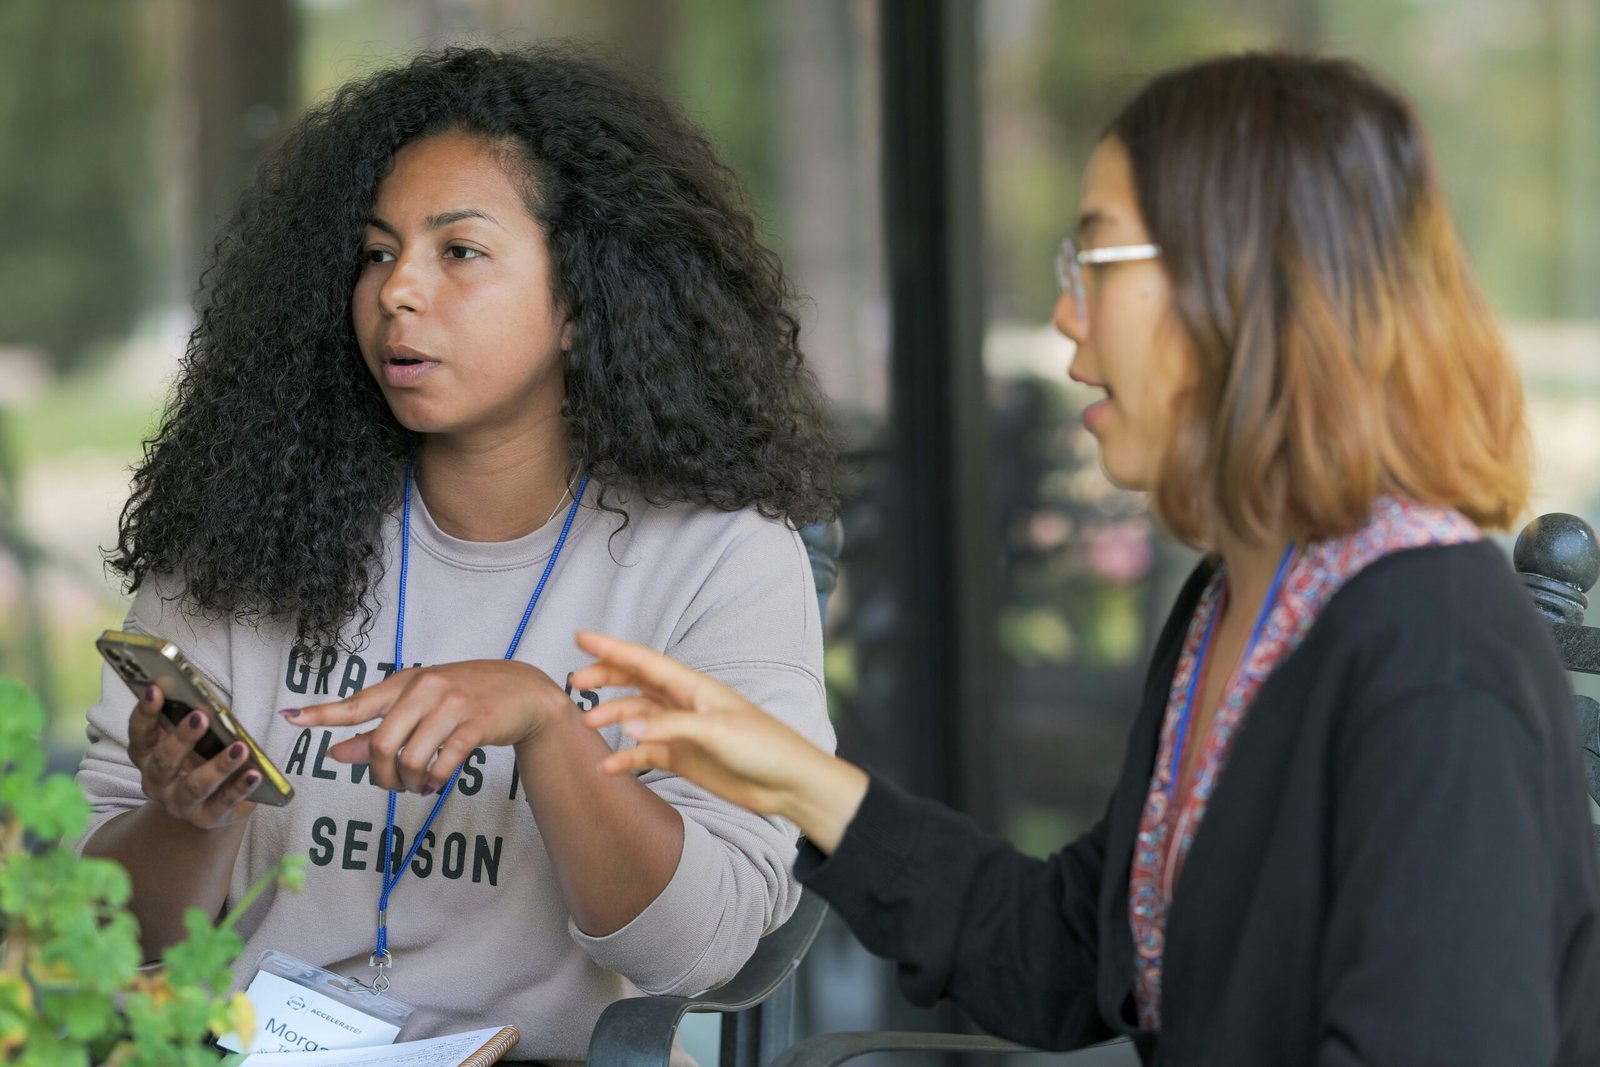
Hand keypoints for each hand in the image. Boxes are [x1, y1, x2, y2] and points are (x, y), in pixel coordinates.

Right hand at [127, 685, 257, 828]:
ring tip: (240, 748)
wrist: (209, 803)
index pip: (140, 733)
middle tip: (201, 716)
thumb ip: (192, 717)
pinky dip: (240, 788)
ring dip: (218, 767)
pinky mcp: (208, 818)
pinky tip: (255, 774)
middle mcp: (157, 783)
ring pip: (194, 787)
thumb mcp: (192, 738)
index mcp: (147, 756)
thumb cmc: (200, 757)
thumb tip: (201, 693)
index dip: (145, 712)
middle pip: (163, 761)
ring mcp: (180, 804)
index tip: (156, 688)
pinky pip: (224, 804)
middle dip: (181, 738)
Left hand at [287, 659, 569, 792]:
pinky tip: (436, 782)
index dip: (322, 713)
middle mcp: (425, 689)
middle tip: (391, 784)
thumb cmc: (468, 697)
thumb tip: (337, 752)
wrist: (524, 691)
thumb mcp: (421, 708)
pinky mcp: (475, 724)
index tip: (291, 718)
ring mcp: (451, 705)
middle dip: (380, 775)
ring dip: (408, 783)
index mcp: (406, 683)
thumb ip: (380, 729)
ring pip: (409, 759)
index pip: (357, 702)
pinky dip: (434, 781)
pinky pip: (441, 764)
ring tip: (418, 785)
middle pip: (380, 744)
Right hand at [572, 631, 866, 851]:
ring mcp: (682, 731)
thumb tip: (625, 725)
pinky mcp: (684, 758)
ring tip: (587, 725)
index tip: (581, 637)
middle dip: (605, 678)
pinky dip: (625, 757)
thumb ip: (669, 727)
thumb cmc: (764, 747)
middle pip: (636, 683)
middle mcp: (684, 704)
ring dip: (613, 717)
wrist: (788, 783)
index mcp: (694, 687)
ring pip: (637, 716)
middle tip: (574, 682)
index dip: (612, 648)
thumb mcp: (716, 732)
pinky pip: (645, 753)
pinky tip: (608, 766)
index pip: (645, 662)